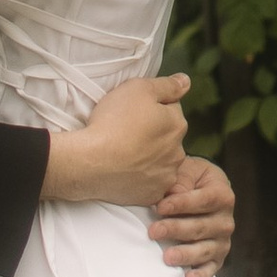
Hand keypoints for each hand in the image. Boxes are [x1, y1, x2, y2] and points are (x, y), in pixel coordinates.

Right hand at [40, 74, 188, 209]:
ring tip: (125, 152)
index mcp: (177, 125)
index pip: (171, 109)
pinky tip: (125, 170)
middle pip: (167, 137)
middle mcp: (178, 152)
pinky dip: (141, 176)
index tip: (133, 112)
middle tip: (127, 131)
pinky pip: (150, 182)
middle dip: (153, 133)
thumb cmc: (113, 122)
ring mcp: (165, 176)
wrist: (90, 163)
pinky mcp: (152, 195)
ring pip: (161, 160)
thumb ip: (167, 85)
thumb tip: (186, 81)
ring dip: (149, 156)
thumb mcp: (139, 89)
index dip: (152, 107)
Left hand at [149, 155, 235, 276]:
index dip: (181, 204)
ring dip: (186, 254)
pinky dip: (201, 275)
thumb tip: (171, 195)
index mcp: (222, 194)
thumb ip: (181, 181)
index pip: (203, 200)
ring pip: (205, 250)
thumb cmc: (189, 180)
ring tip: (167, 257)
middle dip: (176, 230)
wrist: (201, 192)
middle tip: (154, 232)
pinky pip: (211, 269)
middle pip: (201, 227)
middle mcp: (226, 220)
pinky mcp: (217, 258)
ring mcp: (222, 241)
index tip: (160, 207)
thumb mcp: (187, 171)